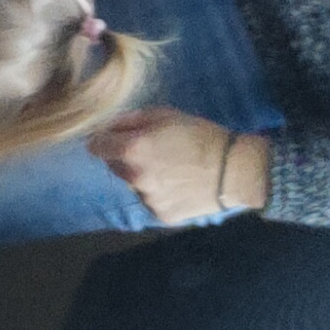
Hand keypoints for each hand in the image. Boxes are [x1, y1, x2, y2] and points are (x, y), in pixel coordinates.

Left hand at [95, 109, 271, 223]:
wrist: (234, 170)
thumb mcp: (164, 115)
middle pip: (114, 166)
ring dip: (143, 177)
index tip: (113, 138)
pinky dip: (159, 194)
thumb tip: (108, 125)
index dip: (104, 140)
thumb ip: (130, 120)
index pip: (96, 146)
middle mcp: (134, 177)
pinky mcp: (161, 215)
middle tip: (152, 152)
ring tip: (170, 169)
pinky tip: (178, 185)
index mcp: (132, 149)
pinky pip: (151, 201)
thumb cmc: (199, 135)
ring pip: (133, 185)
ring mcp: (147, 199)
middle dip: (125, 158)